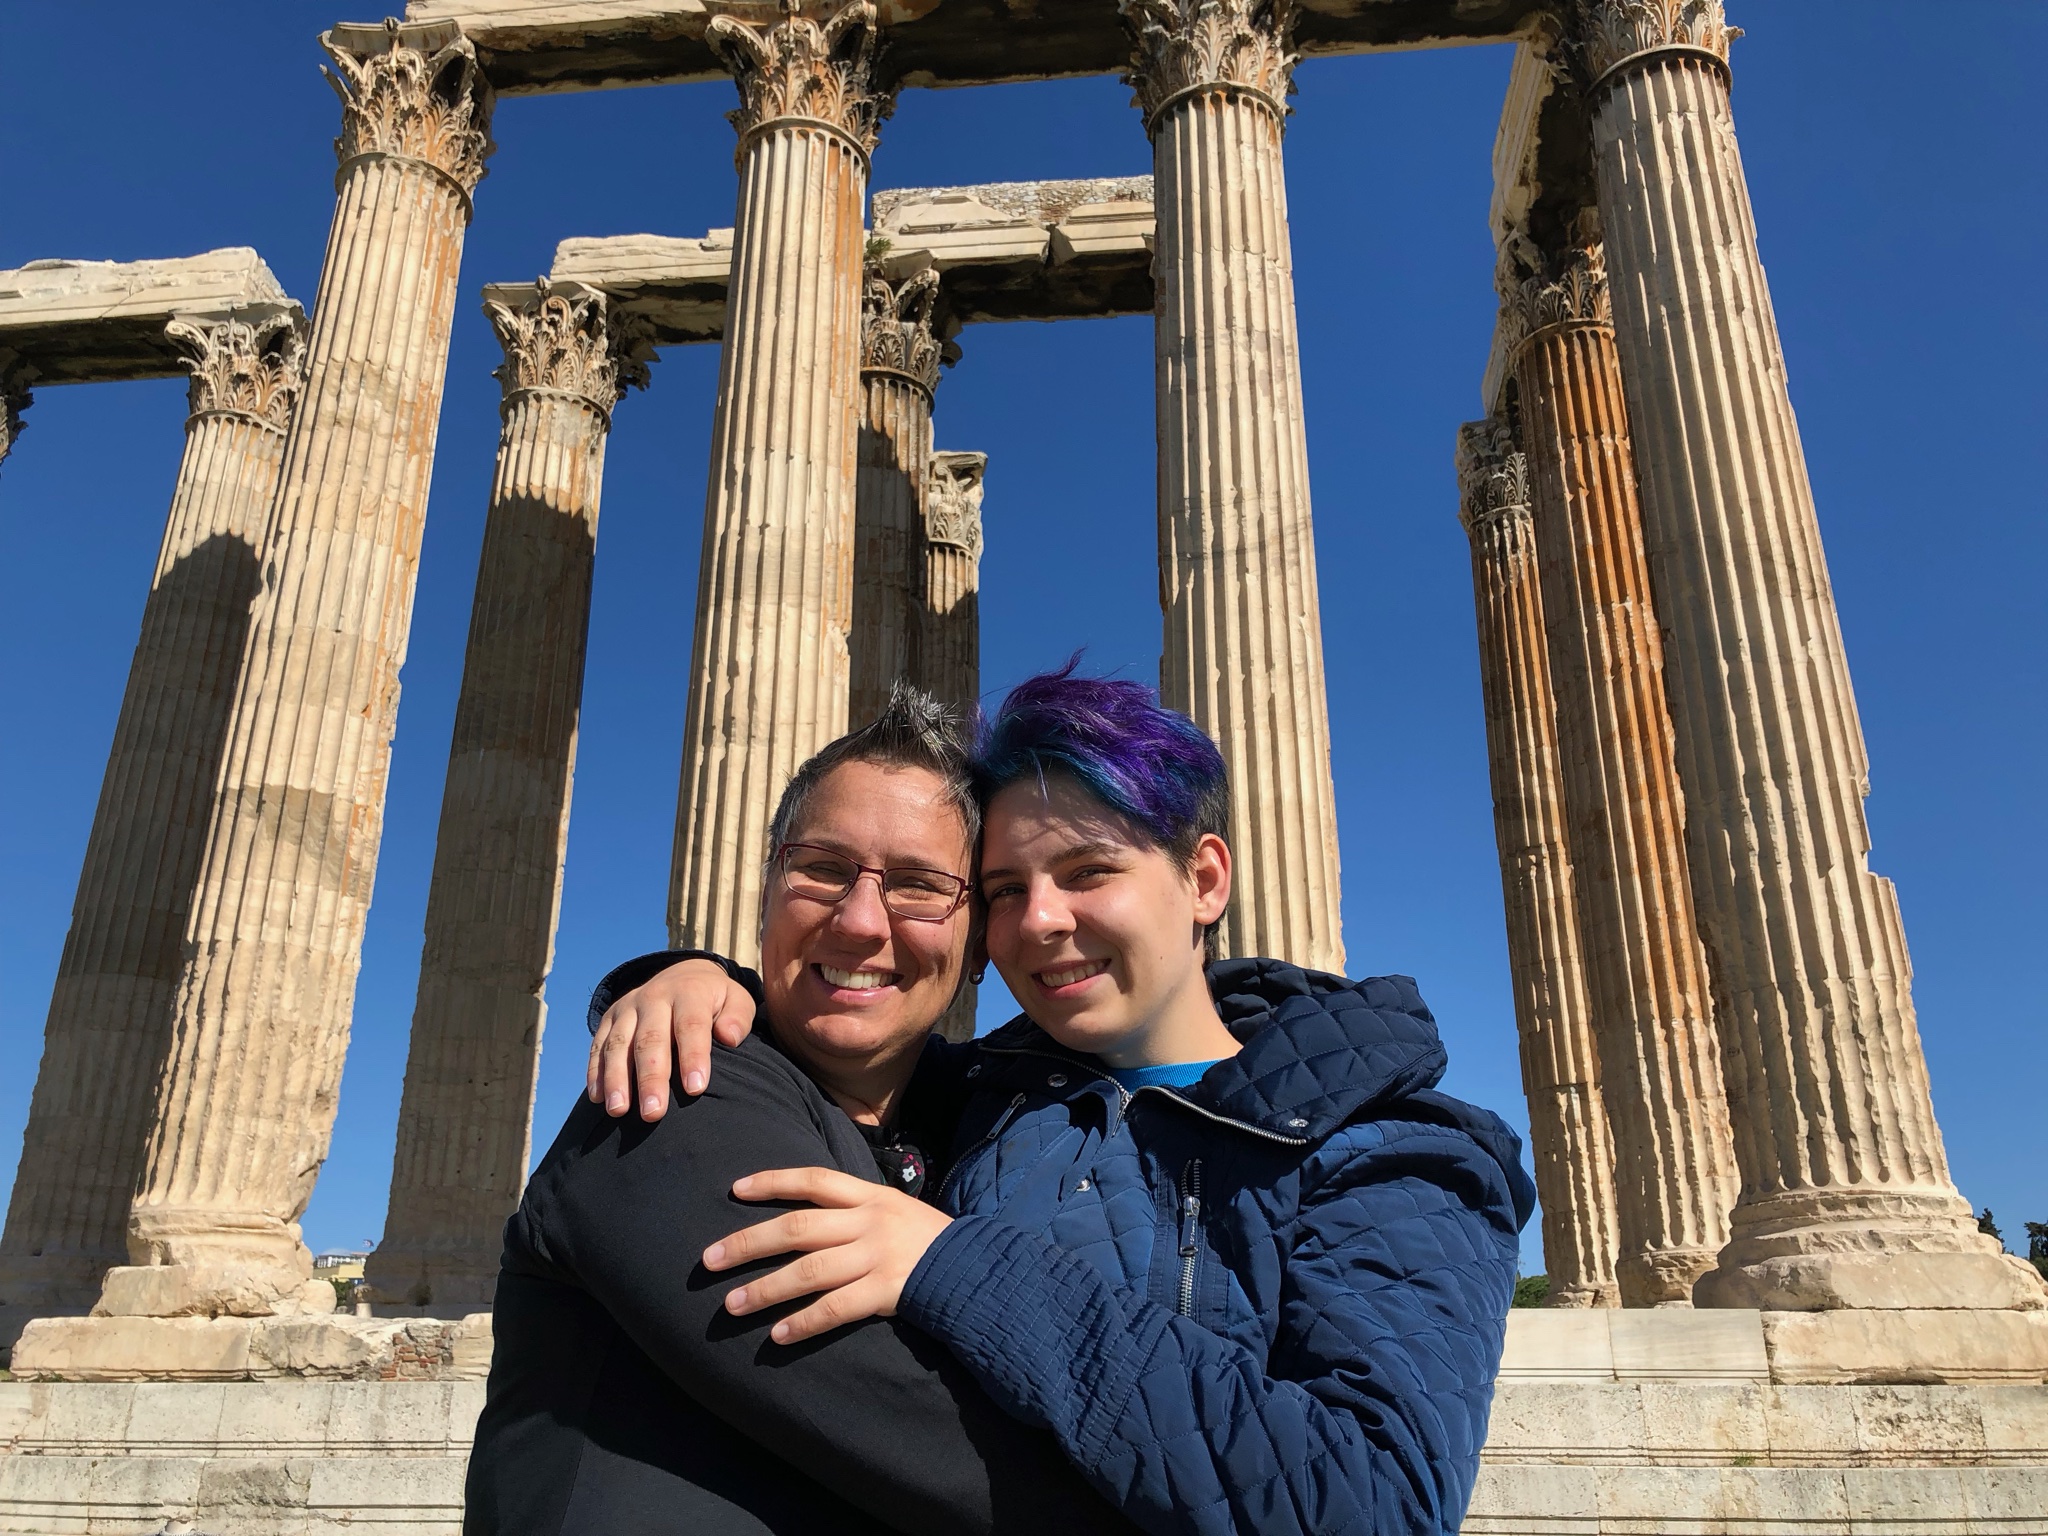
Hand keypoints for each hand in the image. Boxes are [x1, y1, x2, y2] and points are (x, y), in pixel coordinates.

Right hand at [586, 959, 756, 1118]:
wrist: (683, 976)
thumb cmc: (716, 1001)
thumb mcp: (737, 1000)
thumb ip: (738, 1017)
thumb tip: (729, 1037)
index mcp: (689, 992)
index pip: (691, 1025)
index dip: (692, 1057)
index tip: (696, 1089)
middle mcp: (654, 997)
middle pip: (650, 1039)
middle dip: (651, 1078)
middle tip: (653, 1113)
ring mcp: (628, 1007)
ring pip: (619, 1044)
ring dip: (617, 1079)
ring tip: (619, 1111)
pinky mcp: (609, 1019)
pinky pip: (598, 1045)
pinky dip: (596, 1071)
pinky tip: (598, 1098)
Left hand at [703, 1167, 951, 1342]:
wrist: (975, 1268)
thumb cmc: (926, 1239)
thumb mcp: (893, 1208)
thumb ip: (853, 1209)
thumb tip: (801, 1215)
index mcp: (870, 1196)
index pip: (814, 1179)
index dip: (772, 1181)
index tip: (734, 1190)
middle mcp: (869, 1222)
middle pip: (798, 1226)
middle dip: (749, 1242)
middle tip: (709, 1259)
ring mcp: (877, 1257)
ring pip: (809, 1270)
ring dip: (765, 1289)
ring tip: (731, 1305)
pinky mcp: (885, 1292)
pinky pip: (836, 1309)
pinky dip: (804, 1322)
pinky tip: (777, 1334)